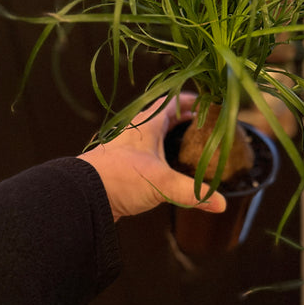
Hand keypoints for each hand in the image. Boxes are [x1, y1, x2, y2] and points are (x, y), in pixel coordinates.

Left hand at [78, 94, 226, 220]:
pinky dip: (159, 153)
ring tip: (187, 144)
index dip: (190, 100)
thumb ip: (193, 193)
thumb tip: (220, 204)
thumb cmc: (119, 179)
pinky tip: (165, 166)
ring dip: (169, 135)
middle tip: (203, 124)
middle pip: (163, 117)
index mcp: (147, 125)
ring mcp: (125, 147)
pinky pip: (145, 152)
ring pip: (152, 134)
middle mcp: (135, 131)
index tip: (208, 103)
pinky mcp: (119, 164)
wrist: (82, 195)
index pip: (172, 102)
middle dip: (183, 119)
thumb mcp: (162, 184)